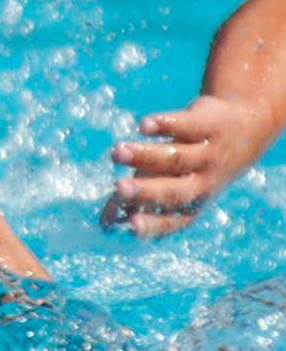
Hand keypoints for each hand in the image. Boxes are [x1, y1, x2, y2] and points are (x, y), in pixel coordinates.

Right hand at [100, 94, 270, 237]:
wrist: (243, 128)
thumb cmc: (193, 164)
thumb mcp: (170, 183)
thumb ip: (139, 200)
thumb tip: (106, 223)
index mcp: (192, 204)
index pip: (172, 220)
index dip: (152, 224)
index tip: (129, 225)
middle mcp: (203, 183)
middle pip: (175, 190)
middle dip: (146, 191)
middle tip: (119, 188)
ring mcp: (208, 155)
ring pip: (176, 157)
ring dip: (145, 155)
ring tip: (116, 152)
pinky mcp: (208, 125)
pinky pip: (185, 126)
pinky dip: (165, 125)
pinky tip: (143, 126)